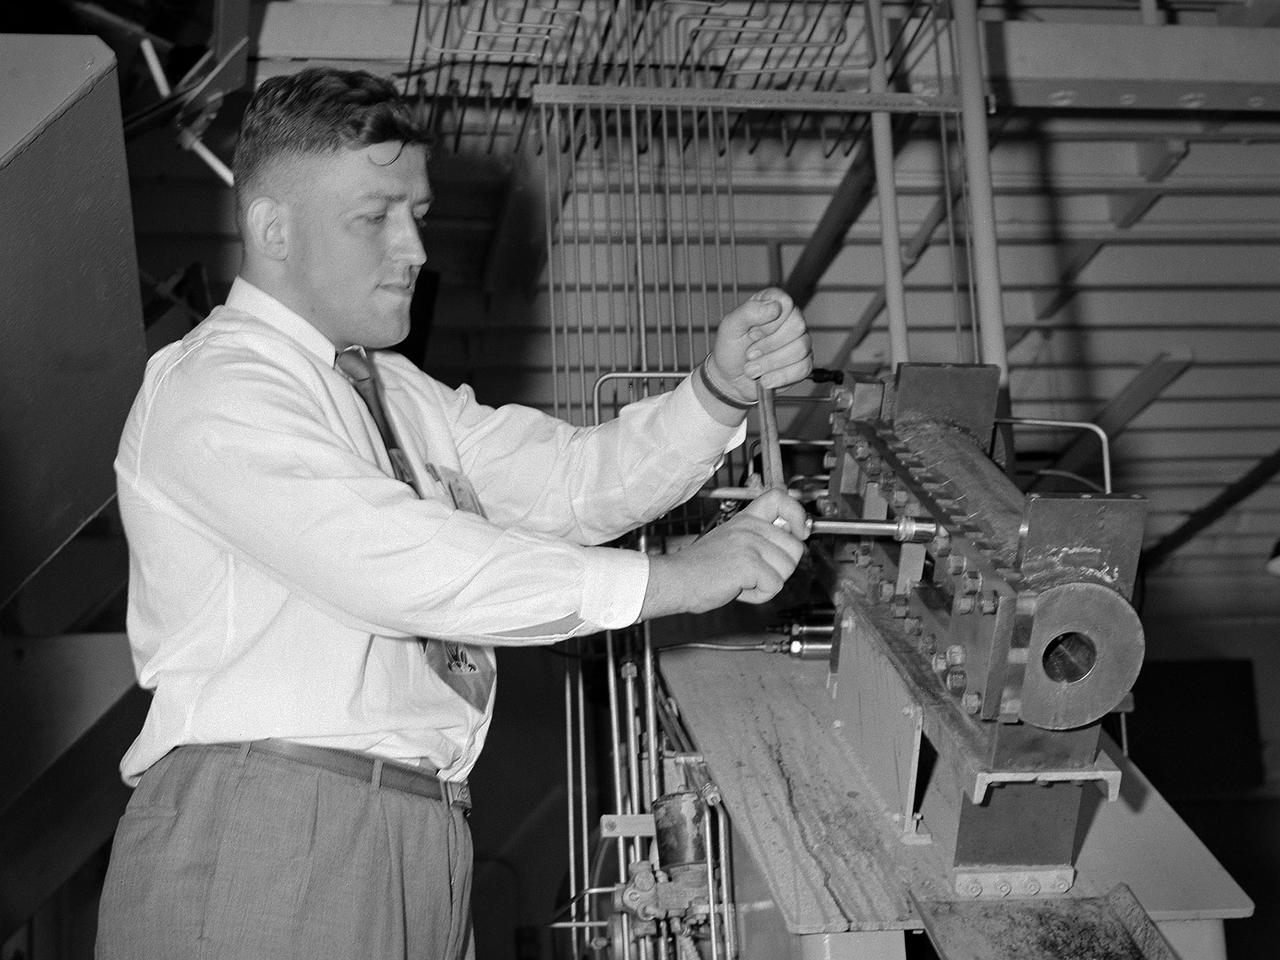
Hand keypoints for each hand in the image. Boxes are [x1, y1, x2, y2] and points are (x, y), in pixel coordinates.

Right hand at [639, 490, 809, 619]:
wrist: (676, 580)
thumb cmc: (701, 568)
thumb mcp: (732, 541)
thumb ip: (759, 538)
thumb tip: (791, 539)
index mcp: (745, 519)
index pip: (779, 497)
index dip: (798, 514)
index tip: (800, 531)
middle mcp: (749, 527)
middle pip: (795, 547)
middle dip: (782, 568)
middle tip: (756, 572)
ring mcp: (749, 543)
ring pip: (787, 569)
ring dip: (769, 583)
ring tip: (744, 580)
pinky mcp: (748, 563)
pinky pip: (774, 586)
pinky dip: (759, 595)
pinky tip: (739, 588)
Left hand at [706, 288, 812, 405]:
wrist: (731, 380)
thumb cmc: (730, 349)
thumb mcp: (730, 327)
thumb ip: (749, 311)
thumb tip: (775, 307)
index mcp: (772, 303)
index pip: (786, 303)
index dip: (769, 322)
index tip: (753, 333)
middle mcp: (790, 320)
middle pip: (797, 326)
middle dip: (769, 345)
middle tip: (750, 354)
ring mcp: (800, 342)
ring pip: (800, 349)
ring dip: (770, 363)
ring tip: (752, 369)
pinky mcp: (803, 363)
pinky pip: (803, 368)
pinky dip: (780, 377)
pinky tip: (766, 379)